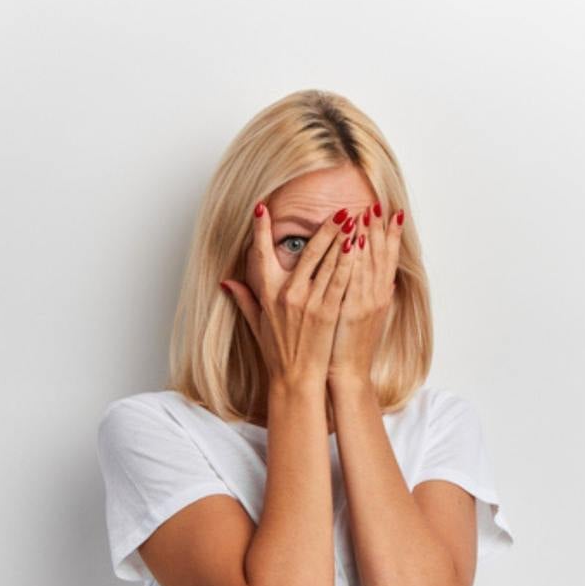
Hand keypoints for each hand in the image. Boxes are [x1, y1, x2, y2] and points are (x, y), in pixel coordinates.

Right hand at [222, 201, 362, 388]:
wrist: (296, 378)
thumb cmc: (278, 352)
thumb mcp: (256, 323)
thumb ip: (243, 298)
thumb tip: (226, 281)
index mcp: (269, 293)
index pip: (261, 253)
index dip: (260, 230)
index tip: (261, 207)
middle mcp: (288, 294)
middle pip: (308, 251)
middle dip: (325, 228)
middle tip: (338, 210)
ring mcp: (310, 302)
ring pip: (328, 262)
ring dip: (342, 238)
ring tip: (353, 219)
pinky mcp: (328, 312)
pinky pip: (341, 280)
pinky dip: (350, 261)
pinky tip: (358, 246)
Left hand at [327, 202, 403, 385]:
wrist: (346, 373)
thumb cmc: (351, 346)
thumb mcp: (368, 318)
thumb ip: (376, 296)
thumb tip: (387, 280)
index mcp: (380, 296)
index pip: (388, 258)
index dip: (391, 235)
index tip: (391, 212)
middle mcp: (376, 297)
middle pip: (381, 256)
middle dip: (379, 229)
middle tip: (377, 204)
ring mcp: (364, 304)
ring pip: (368, 264)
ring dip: (367, 237)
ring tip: (365, 214)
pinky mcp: (350, 311)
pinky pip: (353, 280)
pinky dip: (354, 260)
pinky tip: (352, 242)